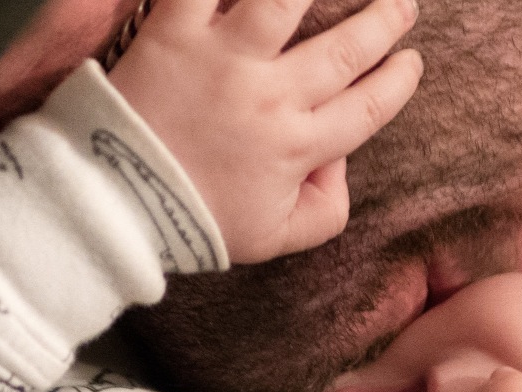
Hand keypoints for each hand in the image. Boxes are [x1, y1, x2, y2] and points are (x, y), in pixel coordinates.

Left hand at [108, 0, 422, 264]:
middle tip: (402, 5)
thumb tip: (342, 163)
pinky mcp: (173, 34)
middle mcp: (271, 97)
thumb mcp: (273, 238)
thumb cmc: (191, 222)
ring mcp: (223, 60)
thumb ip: (325, 210)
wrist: (111, 206)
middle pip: (345, 50)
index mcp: (298, 148)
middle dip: (383, 22)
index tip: (411, 62)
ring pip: (285, 1)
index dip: (397, 81)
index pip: (367, 107)